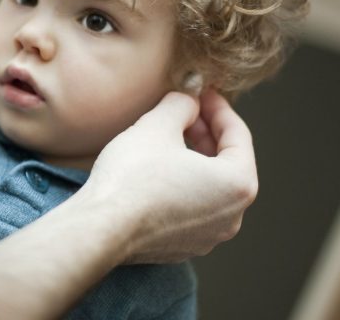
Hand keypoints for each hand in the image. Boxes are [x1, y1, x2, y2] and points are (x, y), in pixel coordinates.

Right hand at [85, 89, 257, 263]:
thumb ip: (181, 104)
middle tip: (185, 111)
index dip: (218, 108)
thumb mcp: (158, 125)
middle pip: (227, 163)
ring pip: (209, 187)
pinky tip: (156, 171)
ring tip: (168, 139)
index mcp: (237, 185)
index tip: (202, 93)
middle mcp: (232, 216)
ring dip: (194, 160)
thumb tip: (187, 101)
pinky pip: (191, 207)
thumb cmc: (132, 178)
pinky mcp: (184, 246)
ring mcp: (209, 236)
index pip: (238, 136)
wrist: (101, 227)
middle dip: (206, 133)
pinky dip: (181, 185)